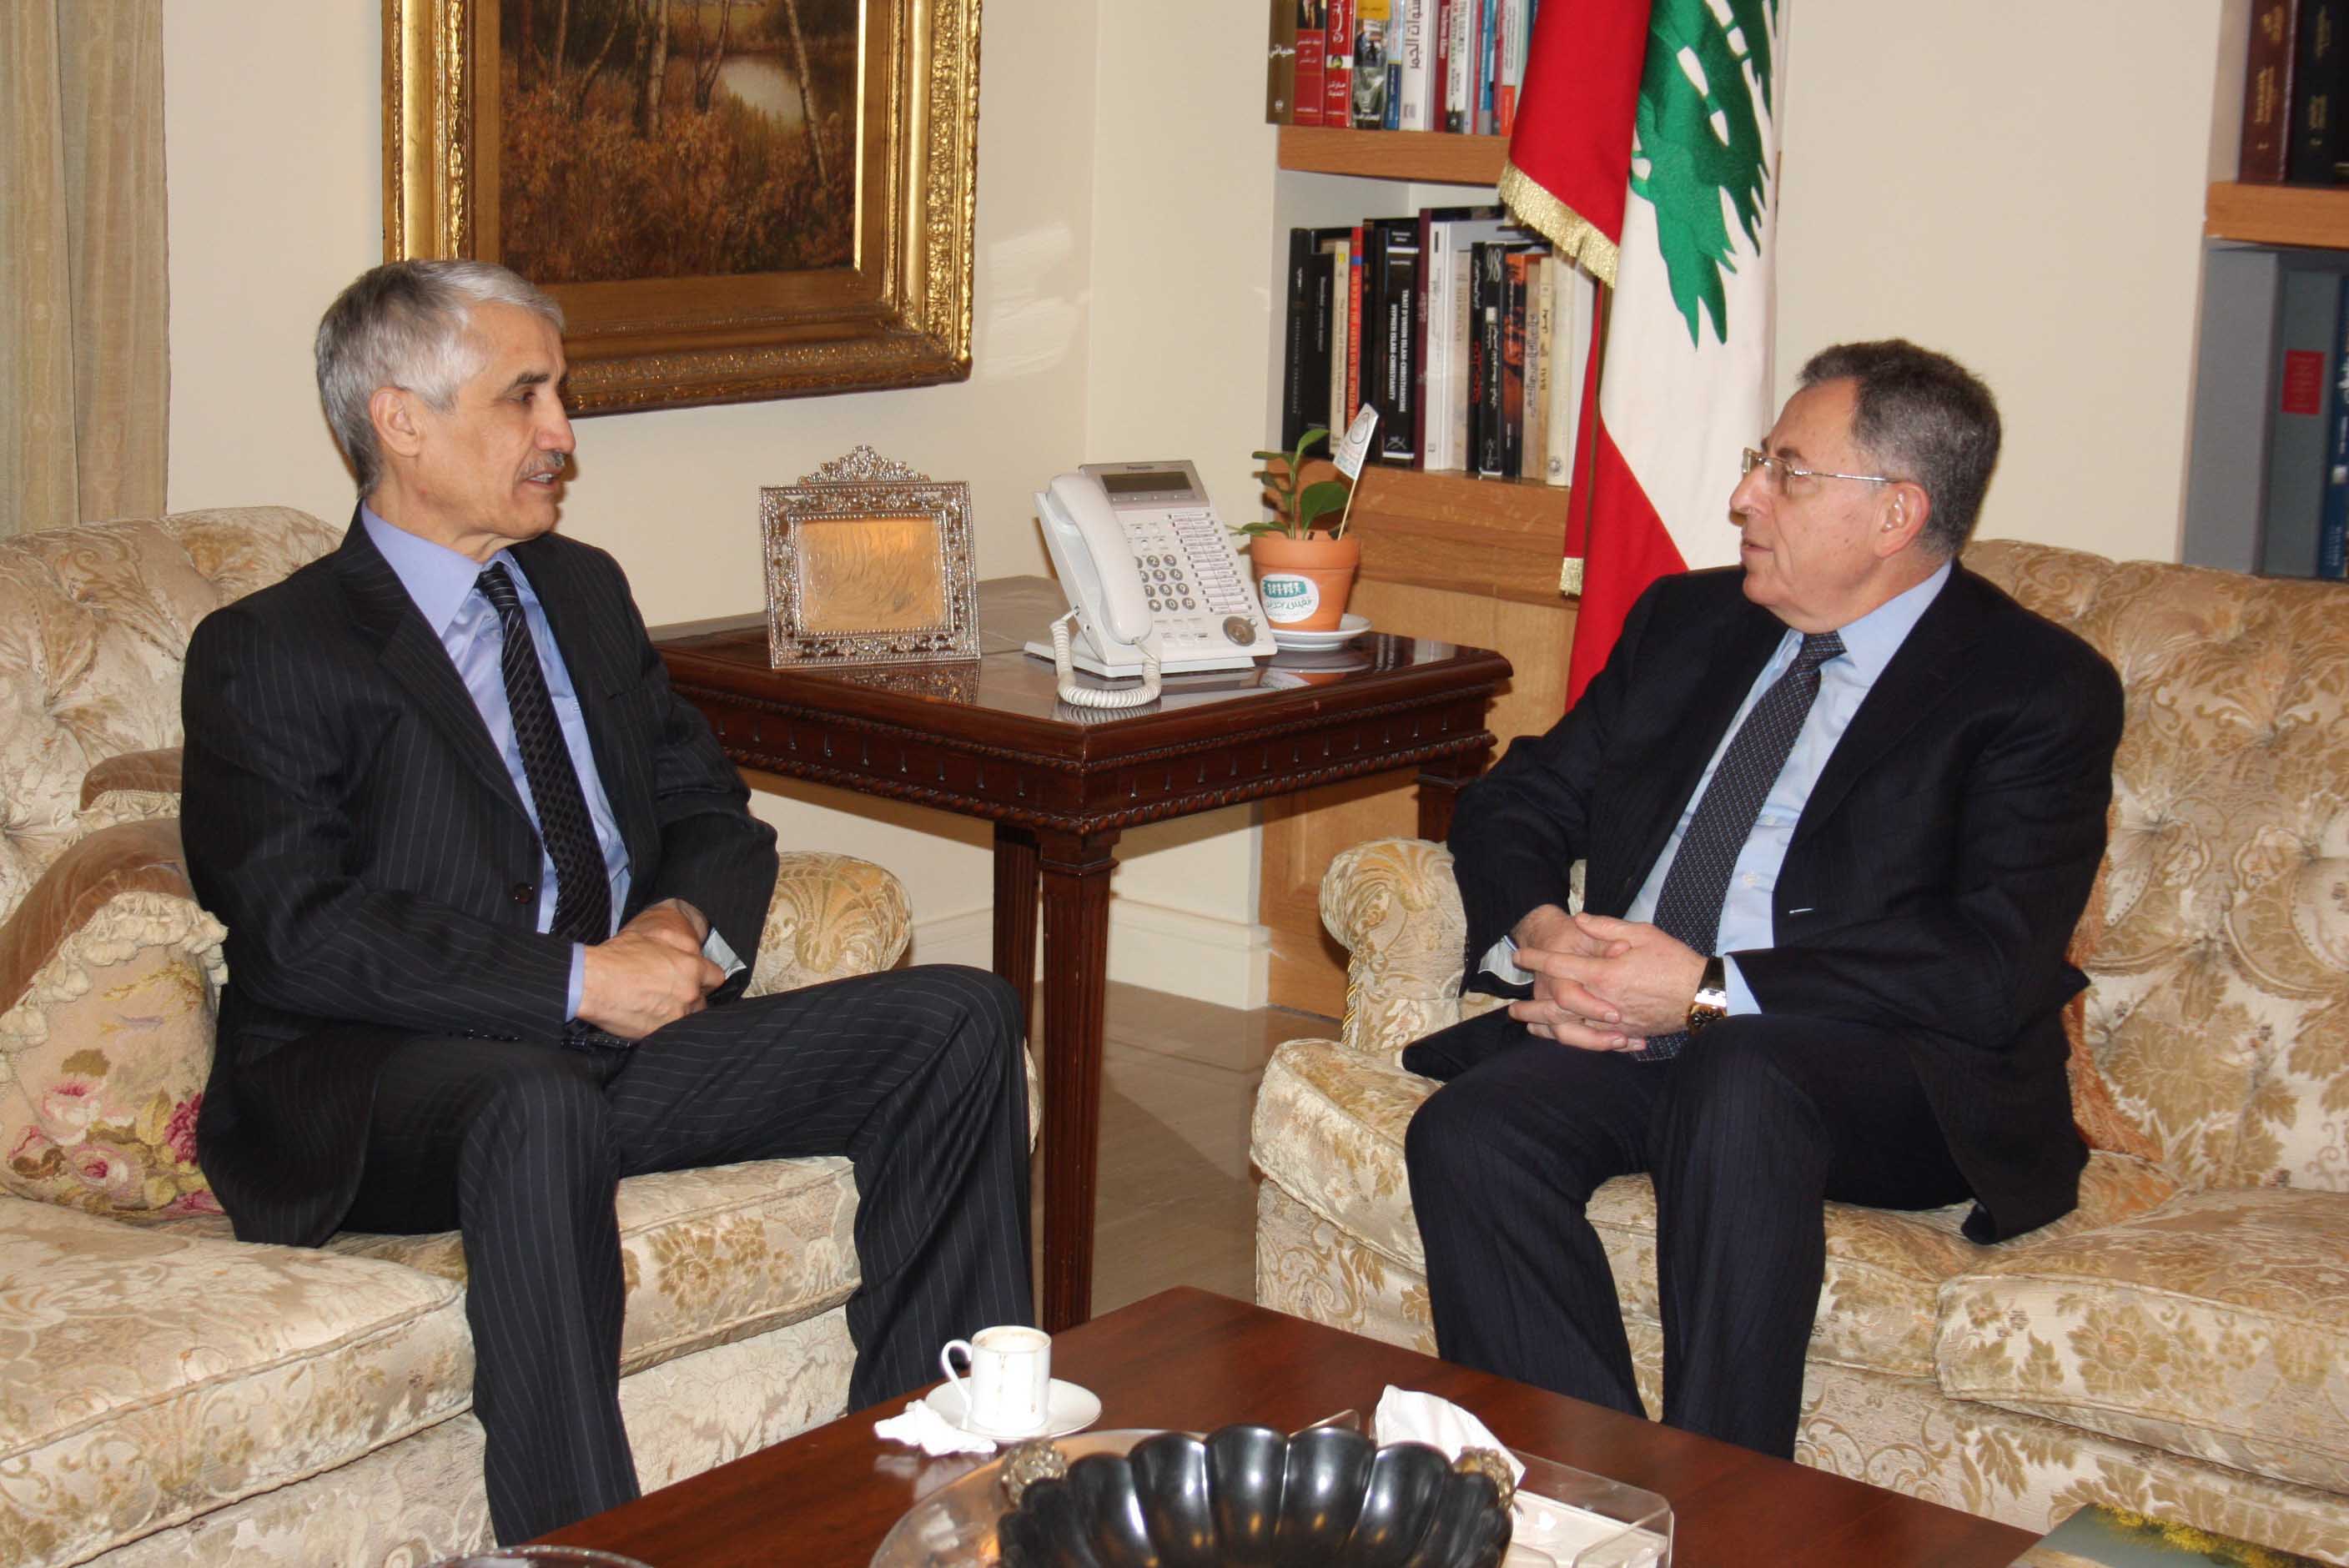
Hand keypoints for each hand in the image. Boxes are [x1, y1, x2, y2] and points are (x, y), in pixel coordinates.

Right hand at [577, 901, 722, 1040]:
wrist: (592, 982)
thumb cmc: (618, 956)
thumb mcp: (654, 937)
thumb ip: (679, 946)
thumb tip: (693, 948)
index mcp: (691, 967)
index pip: (716, 977)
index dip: (704, 978)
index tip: (696, 980)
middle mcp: (689, 993)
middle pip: (703, 1001)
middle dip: (691, 997)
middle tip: (670, 994)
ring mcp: (676, 1015)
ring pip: (688, 1018)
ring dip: (678, 1013)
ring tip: (657, 1007)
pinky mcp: (659, 1032)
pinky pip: (669, 1031)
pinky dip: (661, 1026)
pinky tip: (647, 1017)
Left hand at [1510, 914, 1706, 1038]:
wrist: (1703, 994)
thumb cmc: (1674, 960)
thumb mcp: (1642, 933)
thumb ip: (1607, 928)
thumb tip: (1580, 920)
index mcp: (1605, 973)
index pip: (1561, 966)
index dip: (1537, 959)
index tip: (1520, 956)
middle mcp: (1604, 1001)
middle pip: (1557, 1006)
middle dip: (1532, 1006)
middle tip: (1511, 1008)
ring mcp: (1614, 1022)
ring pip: (1571, 1030)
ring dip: (1547, 1027)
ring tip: (1530, 1026)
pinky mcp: (1626, 1034)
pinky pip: (1592, 1042)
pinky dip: (1574, 1040)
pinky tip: (1563, 1037)